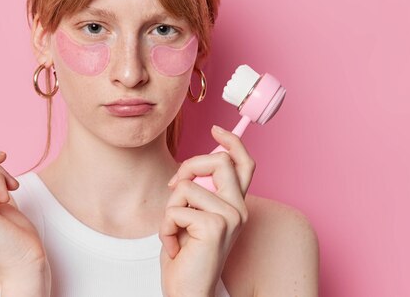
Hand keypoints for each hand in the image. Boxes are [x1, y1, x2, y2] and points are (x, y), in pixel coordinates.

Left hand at [159, 125, 255, 296]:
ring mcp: (230, 216)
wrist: (188, 291)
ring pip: (187, 186)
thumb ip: (199, 192)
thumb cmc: (187, 256)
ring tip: (175, 232)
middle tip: (173, 190)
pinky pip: (176, 207)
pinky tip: (174, 246)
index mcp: (235, 205)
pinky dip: (166, 227)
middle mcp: (239, 209)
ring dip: (170, 209)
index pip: (243, 164)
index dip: (232, 142)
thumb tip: (192, 166)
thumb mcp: (193, 217)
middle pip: (217, 161)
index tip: (217, 129)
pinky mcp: (215, 226)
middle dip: (187, 167)